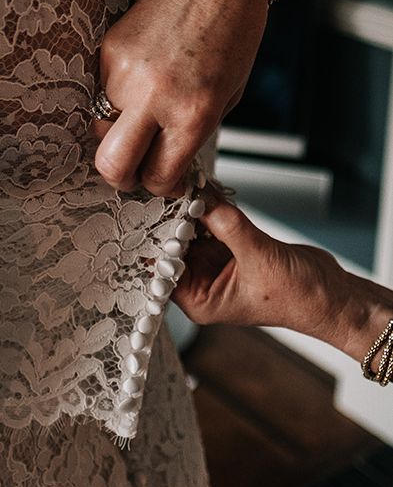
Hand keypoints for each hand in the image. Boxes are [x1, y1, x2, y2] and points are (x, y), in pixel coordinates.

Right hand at [92, 0, 269, 196]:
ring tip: (141, 113)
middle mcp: (154, 97)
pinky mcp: (107, 52)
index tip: (163, 178)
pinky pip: (100, 94)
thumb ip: (192, 133)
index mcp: (193, 113)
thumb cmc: (233, 31)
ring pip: (101, 129)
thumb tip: (163, 161)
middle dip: (122, 177)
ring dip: (118, 131)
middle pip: (112, 166)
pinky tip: (139, 78)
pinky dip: (115, 97)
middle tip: (135, 169)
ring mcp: (124, 74)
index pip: (158, 176)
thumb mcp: (227, 95)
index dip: (160, 185)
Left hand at [172, 185, 348, 343]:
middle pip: (173, 247)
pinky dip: (209, 209)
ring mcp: (213, 264)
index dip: (158, 240)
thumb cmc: (299, 296)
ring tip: (189, 185)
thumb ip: (229, 227)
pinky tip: (207, 192)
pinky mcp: (228, 248)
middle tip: (172, 191)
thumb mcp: (260, 258)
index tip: (155, 211)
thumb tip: (204, 198)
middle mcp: (200, 283)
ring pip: (190, 232)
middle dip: (174, 220)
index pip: (162, 268)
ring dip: (192, 211)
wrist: (332, 294)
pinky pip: (210, 224)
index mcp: (199, 300)